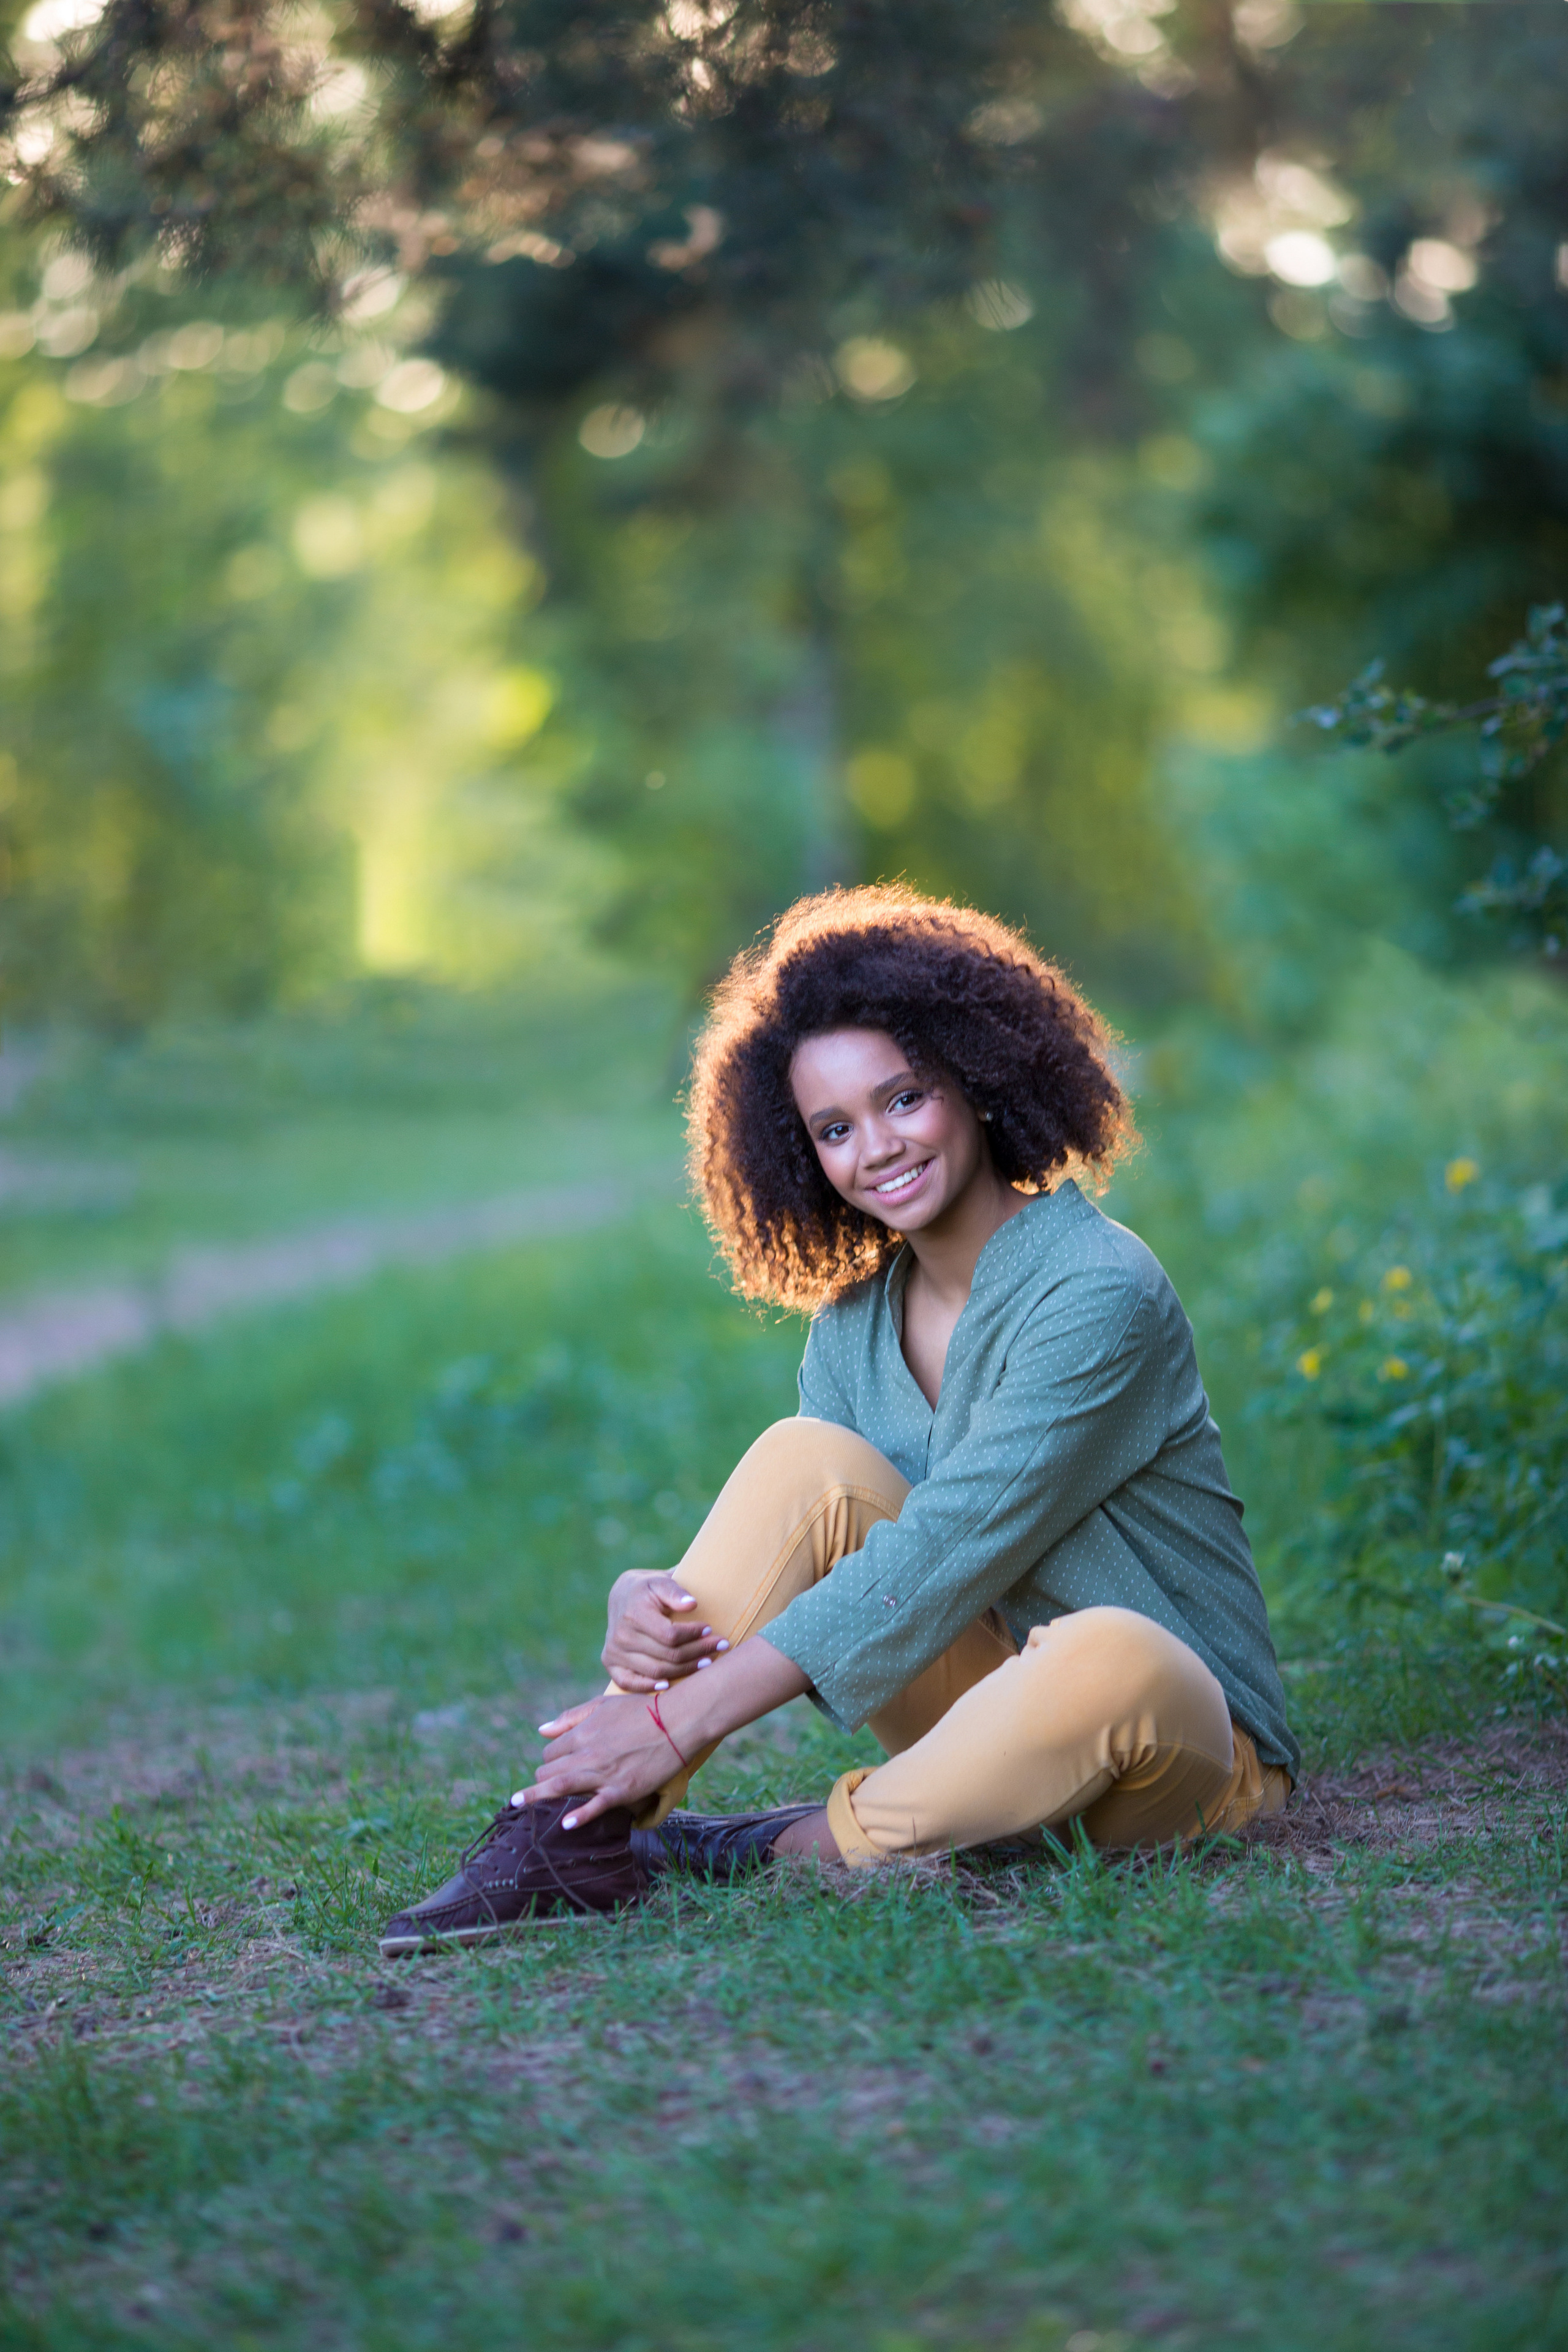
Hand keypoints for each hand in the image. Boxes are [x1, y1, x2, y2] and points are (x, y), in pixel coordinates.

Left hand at [517, 1691, 679, 1827]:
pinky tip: (566, 1825)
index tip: (558, 1768)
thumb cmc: (643, 1709)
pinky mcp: (622, 1789)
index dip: (550, 1762)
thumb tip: (541, 1730)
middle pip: (549, 1772)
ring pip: (560, 1787)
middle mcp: (587, 1754)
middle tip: (546, 1789)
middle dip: (543, 1781)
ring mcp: (603, 1773)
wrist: (679, 1720)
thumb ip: (570, 1717)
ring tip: (517, 1805)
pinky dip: (580, 1816)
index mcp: (582, 1733)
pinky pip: (596, 1805)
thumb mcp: (603, 1705)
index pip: (550, 1754)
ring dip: (536, 1797)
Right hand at [601, 1570, 728, 1691]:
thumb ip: (675, 1591)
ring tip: (707, 1662)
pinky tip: (668, 1685)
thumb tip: (692, 1604)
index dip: (694, 1635)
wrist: (622, 1595)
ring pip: (656, 1671)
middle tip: (720, 1647)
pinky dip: (648, 1687)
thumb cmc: (648, 1588)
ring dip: (685, 1670)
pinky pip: (629, 1683)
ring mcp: (614, 1651)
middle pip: (668, 1655)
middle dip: (698, 1652)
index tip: (710, 1630)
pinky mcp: (610, 1663)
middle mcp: (621, 1635)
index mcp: (634, 1613)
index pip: (670, 1635)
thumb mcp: (660, 1580)